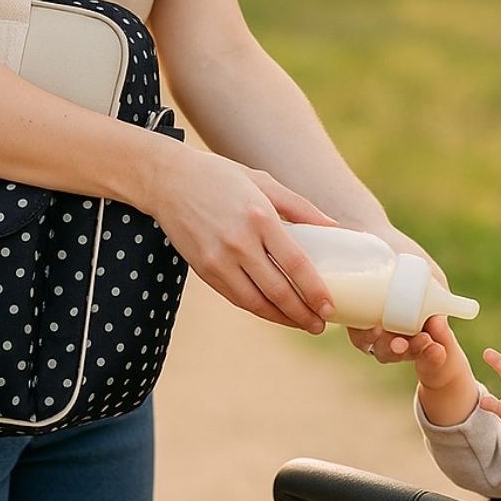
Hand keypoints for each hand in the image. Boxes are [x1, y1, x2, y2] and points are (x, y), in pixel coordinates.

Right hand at [150, 146, 336, 332]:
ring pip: (256, 302)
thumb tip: (333, 227)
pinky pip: (236, 297)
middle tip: (320, 324)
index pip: (295, 264)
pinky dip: (258, 308)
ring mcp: (218, 260)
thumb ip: (300, 206)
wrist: (167, 180)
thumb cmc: (219, 176)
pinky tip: (274, 311)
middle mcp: (238, 242)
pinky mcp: (204, 271)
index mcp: (259, 217)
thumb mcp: (263, 181)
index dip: (315, 291)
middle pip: (277, 290)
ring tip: (301, 323)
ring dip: (282, 318)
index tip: (329, 306)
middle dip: (303, 314)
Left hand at [347, 226, 447, 362]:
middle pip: (402, 353)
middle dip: (409, 352)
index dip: (431, 353)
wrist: (376, 235)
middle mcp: (395, 331)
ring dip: (389, 349)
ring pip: (380, 349)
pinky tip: (374, 329)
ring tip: (394, 339)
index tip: (435, 347)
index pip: (426, 348)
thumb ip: (442, 298)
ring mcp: (373, 327)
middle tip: (415, 342)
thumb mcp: (430, 277)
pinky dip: (366, 338)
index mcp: (418, 326)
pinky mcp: (353, 320)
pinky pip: (359, 338)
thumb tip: (442, 322)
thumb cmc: (407, 256)